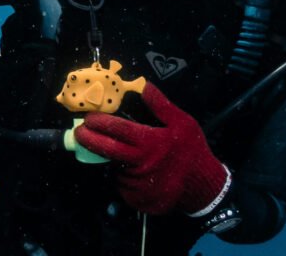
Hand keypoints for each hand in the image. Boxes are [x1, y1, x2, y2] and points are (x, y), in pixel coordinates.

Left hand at [75, 83, 228, 214]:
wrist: (205, 187)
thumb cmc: (192, 151)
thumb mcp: (183, 123)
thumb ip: (161, 105)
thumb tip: (143, 85)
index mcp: (149, 142)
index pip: (116, 129)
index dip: (98, 121)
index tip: (87, 117)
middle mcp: (141, 163)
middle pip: (106, 149)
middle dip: (88, 139)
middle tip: (80, 132)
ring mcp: (139, 184)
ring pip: (115, 168)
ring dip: (110, 160)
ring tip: (120, 154)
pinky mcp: (138, 200)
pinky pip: (123, 185)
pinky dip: (123, 177)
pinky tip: (132, 171)